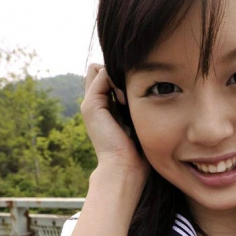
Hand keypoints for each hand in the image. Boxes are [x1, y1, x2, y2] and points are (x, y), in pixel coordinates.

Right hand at [81, 64, 149, 181]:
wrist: (124, 166)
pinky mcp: (91, 105)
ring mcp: (89, 104)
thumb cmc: (137, 148)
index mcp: (103, 107)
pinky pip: (101, 74)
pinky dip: (115, 80)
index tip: (135, 90)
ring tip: (127, 96)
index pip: (105, 76)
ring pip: (99, 69)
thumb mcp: (136, 119)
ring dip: (116, 76)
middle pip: (99, 70)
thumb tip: (145, 85)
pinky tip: (124, 99)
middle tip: (130, 90)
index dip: (120, 75)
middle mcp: (94, 103)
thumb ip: (133, 103)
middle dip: (116, 72)